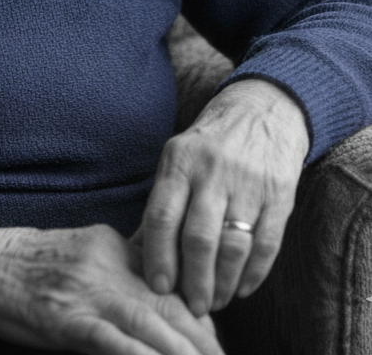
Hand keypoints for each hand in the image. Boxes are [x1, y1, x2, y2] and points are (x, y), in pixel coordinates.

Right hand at [0, 223, 223, 353]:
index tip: (215, 343)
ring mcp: (88, 291)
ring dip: (185, 353)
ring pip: (152, 323)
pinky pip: (116, 344)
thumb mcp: (82, 252)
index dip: (199, 317)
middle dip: (203, 341)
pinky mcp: (69, 319)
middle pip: (169, 304)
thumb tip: (159, 295)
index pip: (169, 283)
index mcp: (112, 246)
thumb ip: (119, 267)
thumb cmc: (31, 266)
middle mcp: (106, 264)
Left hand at [139, 78, 309, 317]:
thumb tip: (137, 251)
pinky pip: (267, 245)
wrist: (262, 111)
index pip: (162, 216)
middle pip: (198, 238)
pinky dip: (254, 274)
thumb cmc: (208, 145)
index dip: (158, 258)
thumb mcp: (177, 159)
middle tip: (192, 306)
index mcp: (179, 161)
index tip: (158, 287)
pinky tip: (242, 288)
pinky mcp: (279, 195)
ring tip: (216, 301)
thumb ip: (163, 201)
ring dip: (224, 283)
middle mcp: (212, 172)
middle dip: (194, 281)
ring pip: (233, 246)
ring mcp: (248, 184)